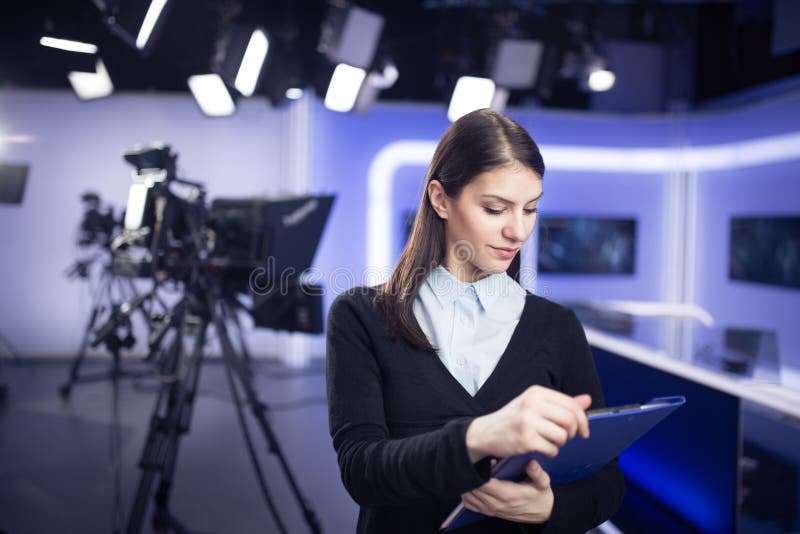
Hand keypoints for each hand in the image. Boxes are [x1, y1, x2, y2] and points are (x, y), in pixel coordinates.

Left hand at [461, 460, 553, 523]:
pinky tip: (473, 485)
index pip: (484, 483)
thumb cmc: (540, 496)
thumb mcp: (543, 483)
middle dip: (472, 474)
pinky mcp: (489, 512)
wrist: (542, 514)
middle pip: (474, 488)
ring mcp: (491, 510)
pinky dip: (467, 494)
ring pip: (469, 496)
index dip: (479, 470)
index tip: (481, 461)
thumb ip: (537, 473)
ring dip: (469, 484)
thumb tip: (532, 463)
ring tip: (475, 472)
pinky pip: (470, 504)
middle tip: (476, 463)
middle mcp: (496, 504)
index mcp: (507, 494)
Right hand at [466, 385, 590, 462]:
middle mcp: (532, 404)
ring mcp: (528, 422)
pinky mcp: (525, 440)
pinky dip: (550, 452)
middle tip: (565, 437)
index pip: (571, 404)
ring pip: (562, 436)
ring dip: (560, 444)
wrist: (486, 433)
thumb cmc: (513, 419)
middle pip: (570, 420)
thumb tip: (587, 399)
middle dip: (572, 433)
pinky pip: (552, 449)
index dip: (583, 420)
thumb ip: (561, 404)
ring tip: (549, 441)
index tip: (583, 430)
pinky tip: (540, 448)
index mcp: (536, 392)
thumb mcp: (535, 405)